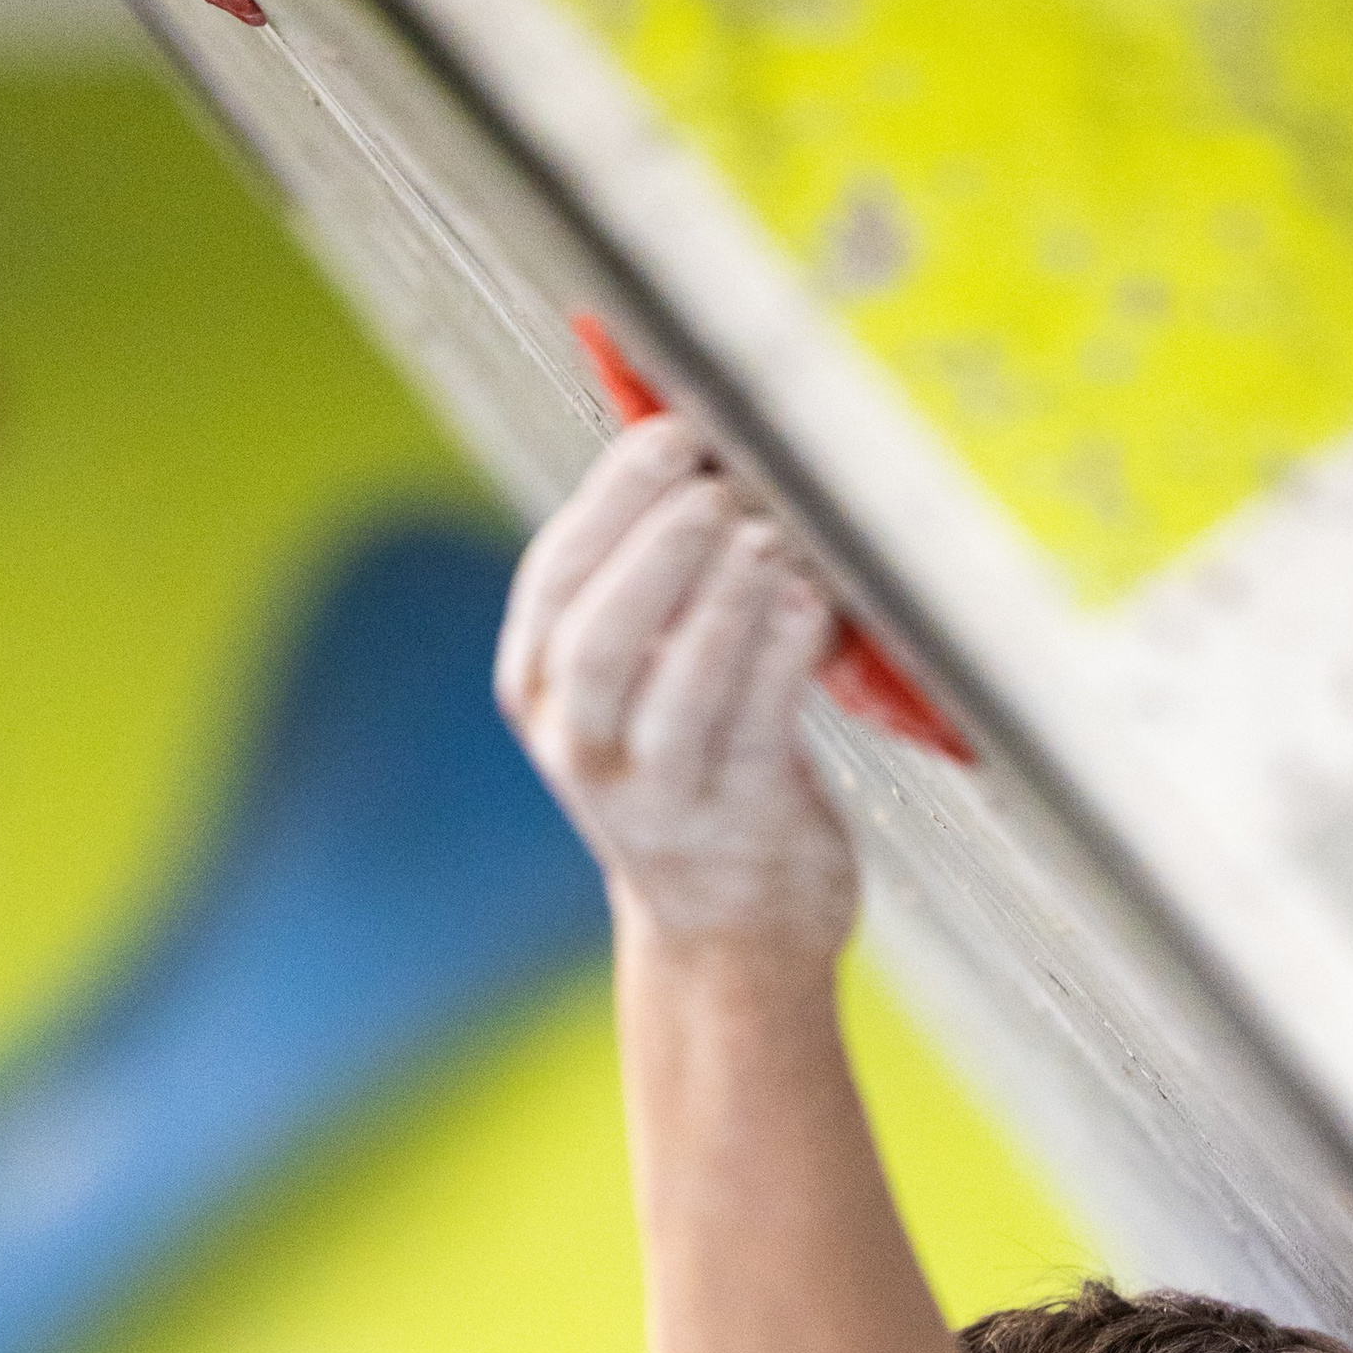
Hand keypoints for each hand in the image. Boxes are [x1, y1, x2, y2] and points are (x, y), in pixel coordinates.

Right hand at [495, 417, 860, 959]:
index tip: (674, 434)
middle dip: (662, 545)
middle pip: (598, 635)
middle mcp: (581, 747)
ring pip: (678, 684)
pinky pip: (758, 722)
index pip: (556, 578)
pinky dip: (786, 649)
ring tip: (772, 534)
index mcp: (538, 688)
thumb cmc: (692, 765)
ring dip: (729, 594)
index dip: (614, 498)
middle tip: (722, 486)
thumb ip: (645, 577)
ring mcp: (656, 797)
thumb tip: (701, 424)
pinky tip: (813, 601)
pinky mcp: (738, 823)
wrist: (729, 928)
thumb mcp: (633, 680)